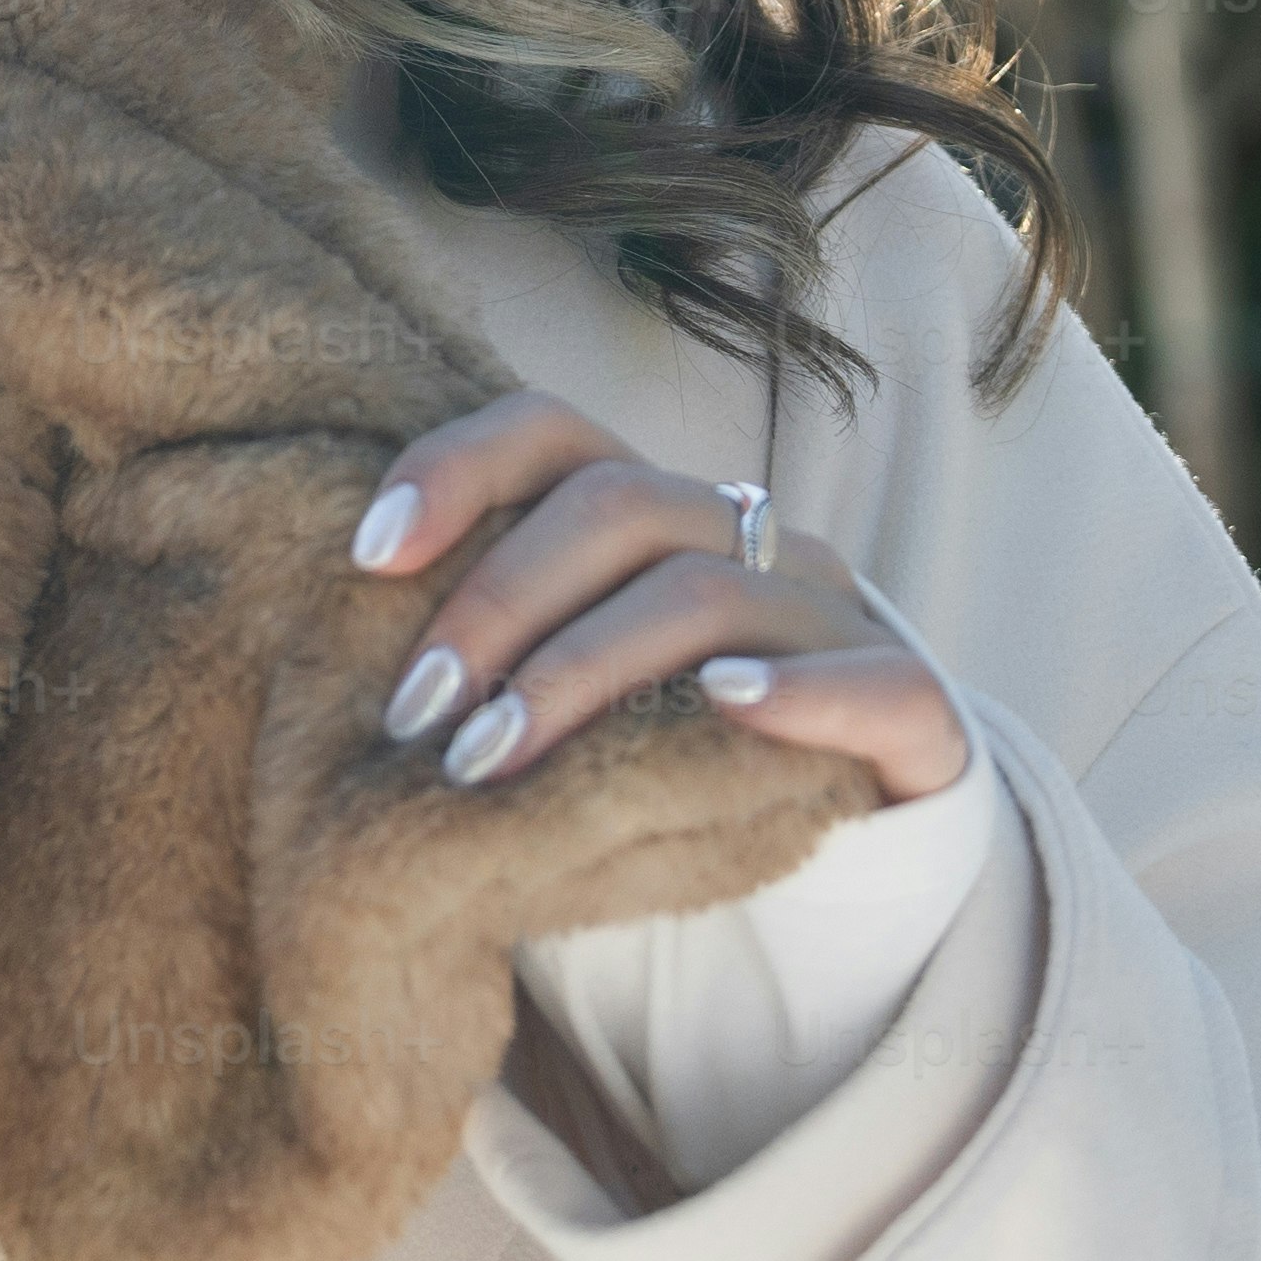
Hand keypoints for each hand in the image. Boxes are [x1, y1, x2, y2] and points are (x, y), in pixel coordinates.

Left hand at [347, 392, 968, 806]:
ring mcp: (834, 616)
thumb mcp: (576, 695)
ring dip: (583, 672)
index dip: (457, 466)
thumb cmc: (670, 756)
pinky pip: (866, 681)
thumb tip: (349, 668)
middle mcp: (749, 538)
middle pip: (618, 505)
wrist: (862, 828)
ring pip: (707, 593)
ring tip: (489, 762)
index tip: (367, 555)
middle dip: (496, 606)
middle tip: (416, 716)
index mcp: (661, 516)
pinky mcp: (910, 709)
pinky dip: (791, 691)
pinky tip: (720, 706)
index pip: (553, 432)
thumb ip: (494, 658)